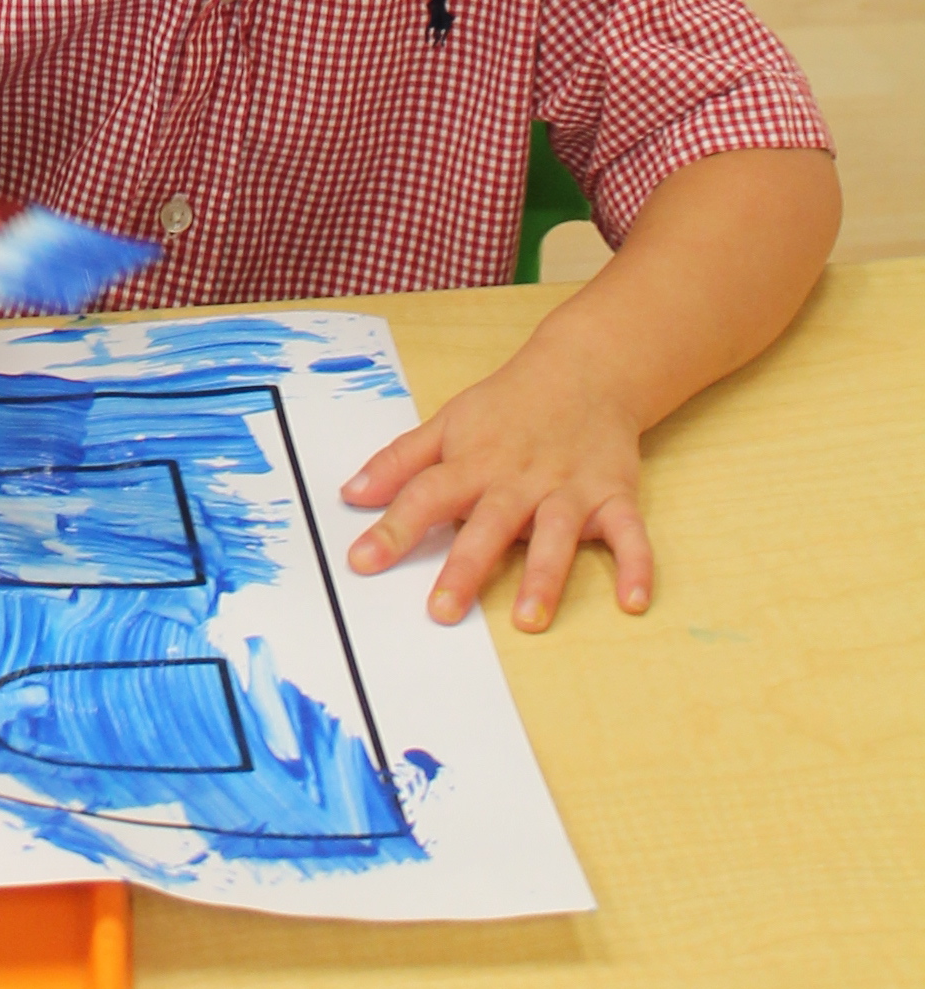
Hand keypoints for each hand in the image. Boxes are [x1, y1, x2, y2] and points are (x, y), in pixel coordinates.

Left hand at [340, 327, 652, 632]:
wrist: (583, 369)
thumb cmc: (507, 405)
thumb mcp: (448, 423)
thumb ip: (400, 460)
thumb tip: (351, 493)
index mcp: (474, 461)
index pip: (426, 494)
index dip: (392, 528)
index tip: (361, 562)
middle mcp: (519, 478)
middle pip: (489, 523)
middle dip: (465, 566)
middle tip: (442, 611)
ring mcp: (569, 488)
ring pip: (556, 533)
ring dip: (544, 575)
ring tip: (529, 620)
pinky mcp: (614, 496)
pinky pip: (629, 534)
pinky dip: (637, 566)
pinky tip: (633, 602)